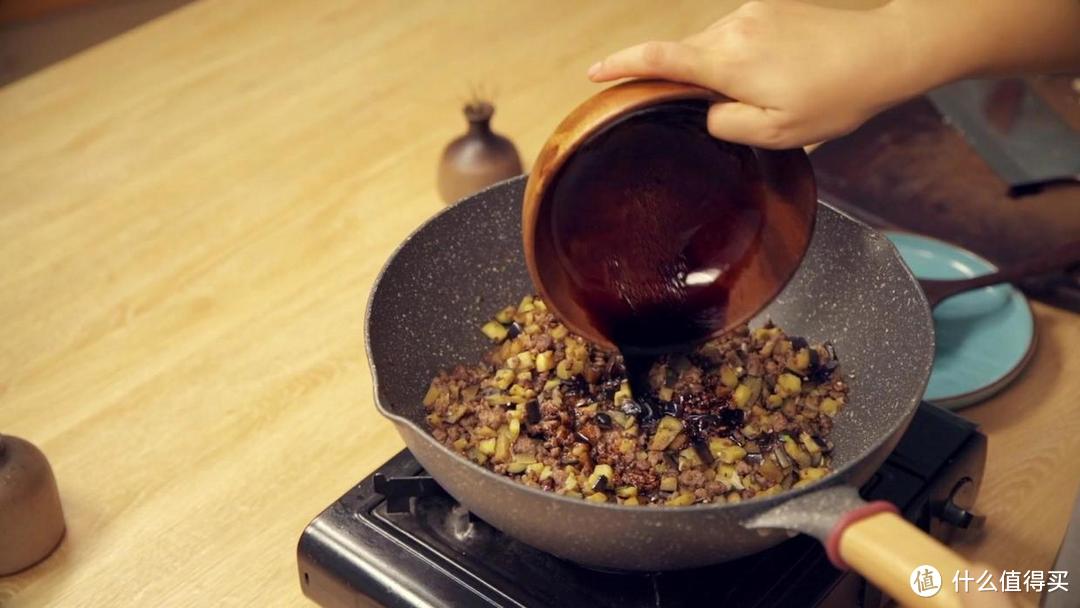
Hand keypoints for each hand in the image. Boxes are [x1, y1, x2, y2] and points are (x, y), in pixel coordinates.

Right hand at [587, 1, 935, 148]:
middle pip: (684, 54)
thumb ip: (727, 125)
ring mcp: (751, 12)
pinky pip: (735, 33)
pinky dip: (740, 56)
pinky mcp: (768, 5)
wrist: (883, 53)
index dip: (621, 66)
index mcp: (729, 64)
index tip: (593, 74)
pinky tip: (775, 73)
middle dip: (686, 81)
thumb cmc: (834, 98)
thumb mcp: (777, 133)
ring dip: (720, 70)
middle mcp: (732, 29)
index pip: (658, 60)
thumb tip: (706, 113)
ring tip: (767, 94)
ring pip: (712, 45)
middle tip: (713, 109)